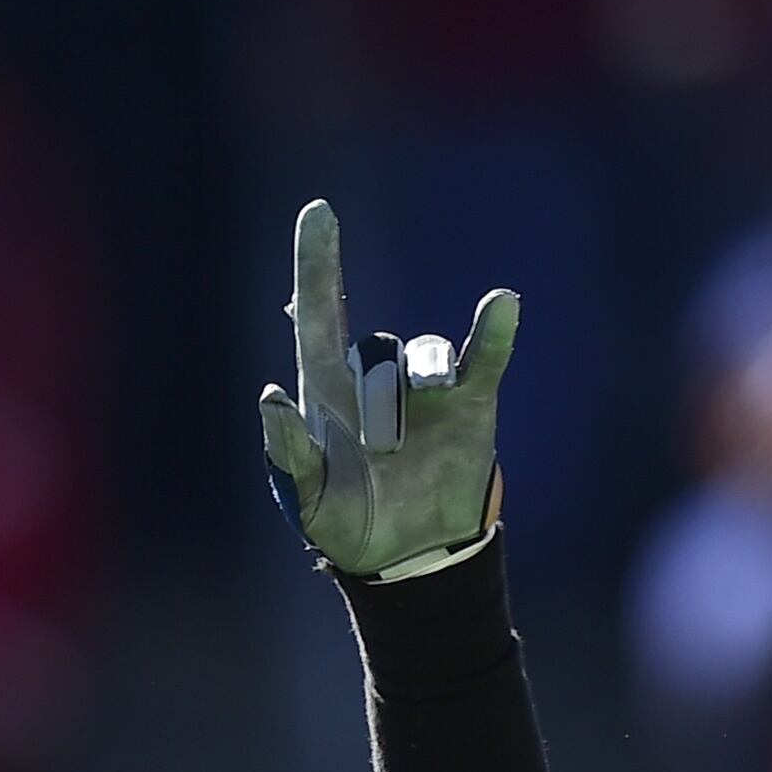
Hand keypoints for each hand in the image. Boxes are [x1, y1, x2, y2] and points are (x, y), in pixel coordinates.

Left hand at [253, 200, 516, 580]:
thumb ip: (288, 455)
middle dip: (375, 396)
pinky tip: (500, 306)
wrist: (410, 559)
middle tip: (377, 452)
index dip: (317, 263)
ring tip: (413, 433)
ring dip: (419, 382)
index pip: (317, 312)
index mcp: (324, 391)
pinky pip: (482, 357)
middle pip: (374, 350)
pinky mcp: (470, 404)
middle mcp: (375, 379)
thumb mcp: (308, 502)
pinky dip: (492, 332)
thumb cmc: (346, 525)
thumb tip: (270, 395)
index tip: (319, 212)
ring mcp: (425, 390)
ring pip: (422, 357)